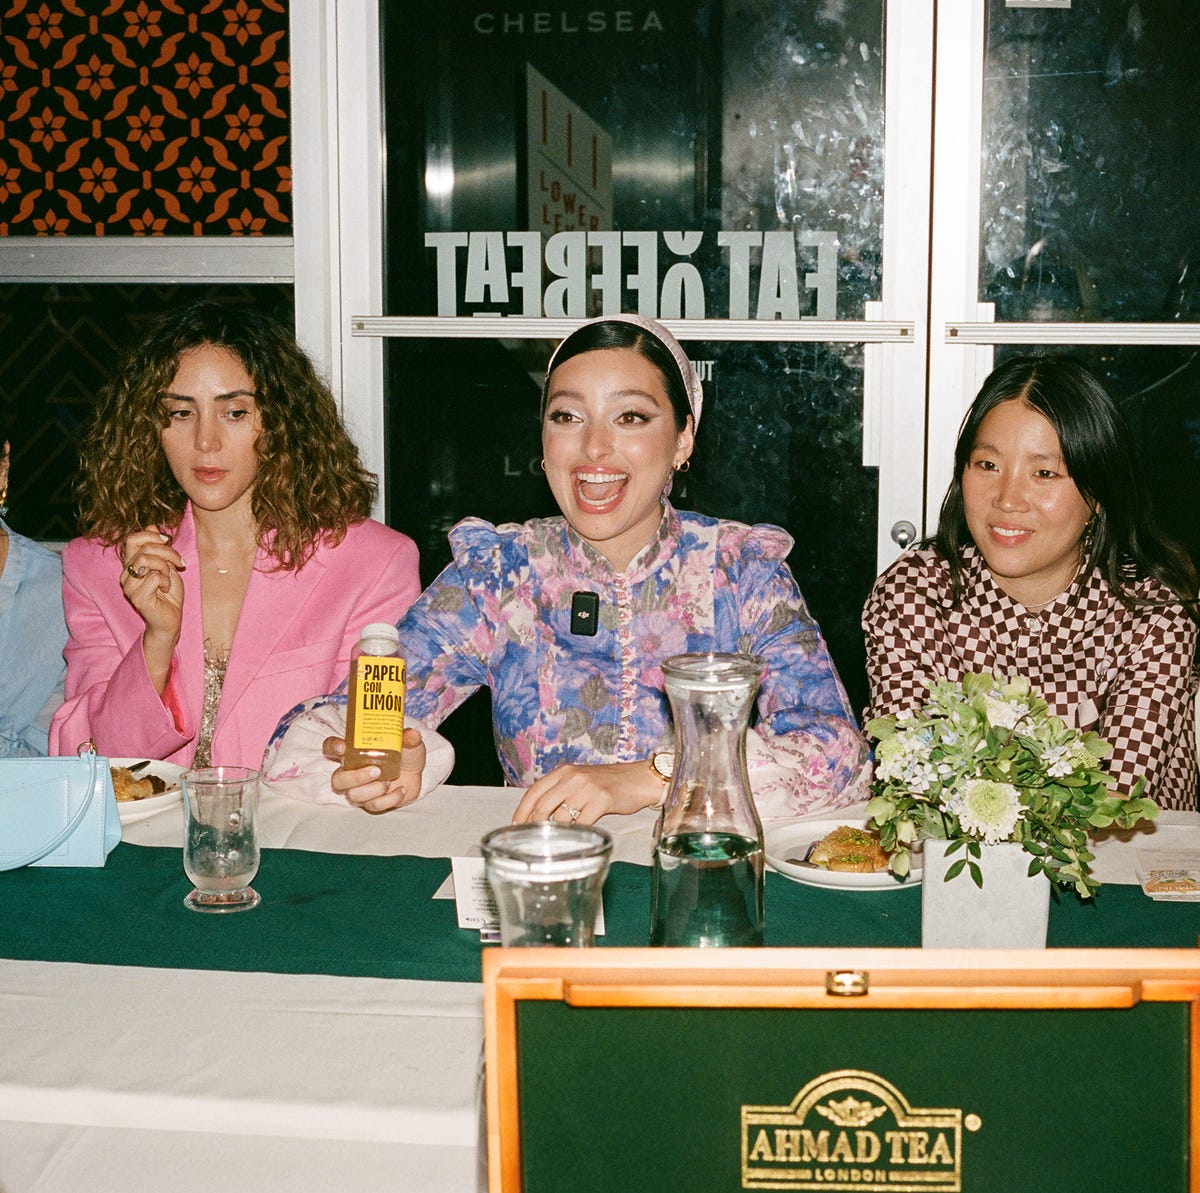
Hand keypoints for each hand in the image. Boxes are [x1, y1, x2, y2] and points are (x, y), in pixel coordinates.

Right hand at [120, 528, 184, 689]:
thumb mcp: (167, 566)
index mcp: (131, 564)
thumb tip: (152, 526)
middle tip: (179, 562)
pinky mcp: (136, 597)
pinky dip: (166, 581)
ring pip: (147, 560)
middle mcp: (126, 574)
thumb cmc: (169, 594)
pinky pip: (154, 578)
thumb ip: (158, 548)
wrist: (171, 620)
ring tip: (169, 577)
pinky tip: (165, 591)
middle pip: (144, 548)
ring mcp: (129, 586)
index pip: (132, 539)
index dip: (151, 536)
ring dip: (166, 567)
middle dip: (168, 552)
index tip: (168, 541)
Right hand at [324, 727, 426, 813]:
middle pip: (337, 780)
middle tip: (376, 771)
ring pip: (354, 796)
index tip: (341, 747)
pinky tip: (401, 790)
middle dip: (355, 778)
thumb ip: (409, 738)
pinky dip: (389, 799)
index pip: (331, 748)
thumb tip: (411, 735)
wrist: (416, 773)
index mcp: (354, 752)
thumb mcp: (409, 743)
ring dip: (374, 790)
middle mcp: (352, 772)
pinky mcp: (372, 802)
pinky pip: (373, 806)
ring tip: (390, 780)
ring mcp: (361, 789)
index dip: (331, 748)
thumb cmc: (405, 754)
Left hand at [511, 760, 660, 825]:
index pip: (534, 791)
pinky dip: (577, 833)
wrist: (638, 779)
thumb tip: (539, 815)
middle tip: (532, 839)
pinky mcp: (601, 800)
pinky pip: (582, 823)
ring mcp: (587, 788)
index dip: (522, 810)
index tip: (516, 824)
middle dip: (534, 825)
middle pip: (543, 805)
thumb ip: (561, 792)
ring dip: (557, 832)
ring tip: (557, 841)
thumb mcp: (580, 780)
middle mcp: (572, 777)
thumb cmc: (609, 783)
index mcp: (564, 771)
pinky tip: (577, 838)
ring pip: (561, 816)